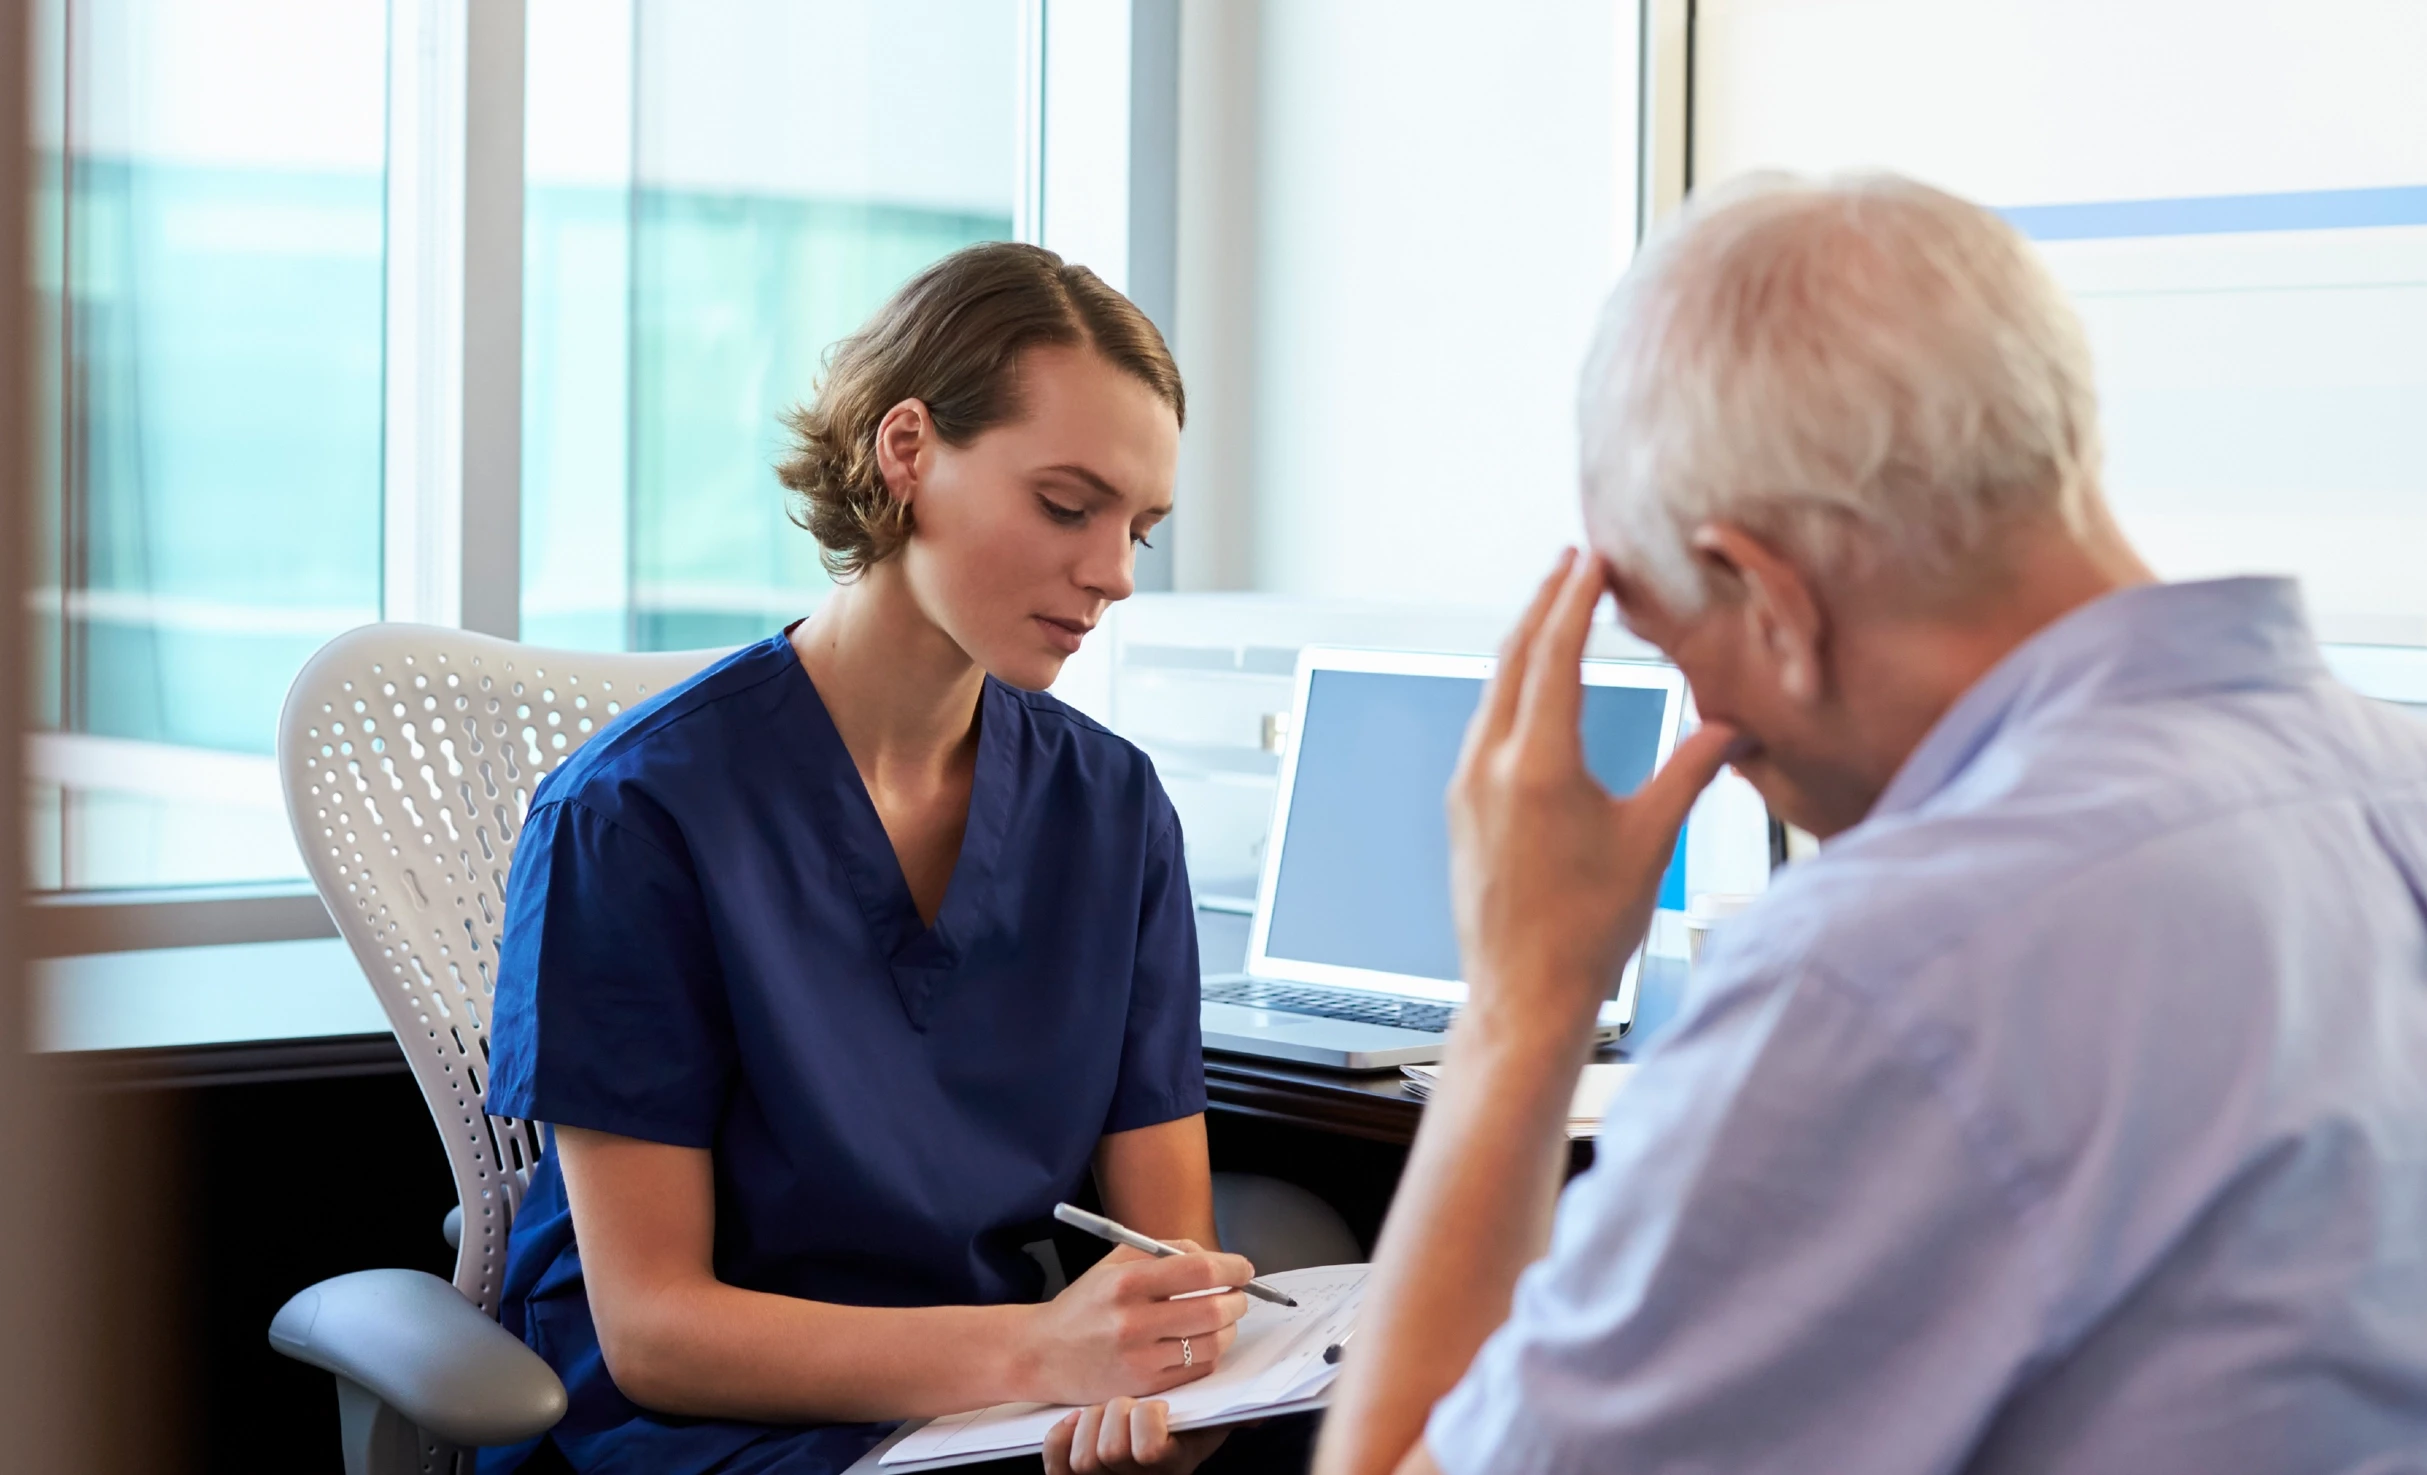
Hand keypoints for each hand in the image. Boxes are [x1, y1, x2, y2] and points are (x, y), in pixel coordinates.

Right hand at [1016, 1241, 1253, 1405]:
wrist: (1042, 1353)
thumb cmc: (1083, 1305)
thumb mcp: (1113, 1263)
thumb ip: (1164, 1250)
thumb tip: (1211, 1256)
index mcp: (1127, 1282)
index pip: (1199, 1270)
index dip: (1232, 1268)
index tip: (1243, 1269)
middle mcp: (1133, 1322)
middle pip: (1213, 1309)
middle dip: (1237, 1300)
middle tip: (1237, 1294)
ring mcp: (1140, 1359)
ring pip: (1212, 1343)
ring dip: (1228, 1328)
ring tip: (1222, 1318)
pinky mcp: (1144, 1387)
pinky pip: (1197, 1369)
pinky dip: (1210, 1353)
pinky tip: (1201, 1341)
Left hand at [1044, 1397, 1231, 1474]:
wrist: (1141, 1468)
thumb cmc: (1177, 1436)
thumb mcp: (1206, 1429)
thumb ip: (1228, 1416)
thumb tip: (1257, 1414)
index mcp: (1171, 1466)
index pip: (1148, 1449)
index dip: (1146, 1420)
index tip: (1158, 1405)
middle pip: (1111, 1451)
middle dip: (1117, 1415)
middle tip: (1128, 1402)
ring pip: (1084, 1457)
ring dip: (1091, 1424)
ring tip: (1105, 1411)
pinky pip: (1056, 1458)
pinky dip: (1062, 1434)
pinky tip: (1077, 1420)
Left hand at [1448, 549, 1737, 1040]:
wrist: (1523, 992)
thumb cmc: (1590, 928)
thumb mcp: (1653, 840)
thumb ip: (1692, 770)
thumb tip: (1735, 728)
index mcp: (1540, 765)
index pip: (1555, 655)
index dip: (1576, 600)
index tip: (1592, 560)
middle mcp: (1491, 766)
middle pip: (1514, 659)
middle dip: (1544, 604)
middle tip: (1571, 562)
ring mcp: (1468, 786)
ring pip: (1493, 692)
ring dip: (1523, 644)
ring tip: (1552, 611)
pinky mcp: (1461, 809)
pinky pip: (1483, 727)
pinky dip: (1509, 690)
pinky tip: (1527, 690)